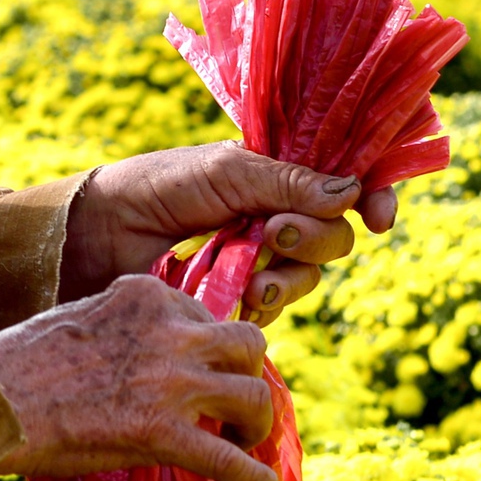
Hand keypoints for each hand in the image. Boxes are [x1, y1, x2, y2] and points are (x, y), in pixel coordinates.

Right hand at [0, 274, 280, 480]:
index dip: (207, 347)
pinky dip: (254, 480)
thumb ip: (121, 325)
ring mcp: (170, 382)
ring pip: (254, 395)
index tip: (199, 371)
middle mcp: (169, 331)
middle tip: (235, 402)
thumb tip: (139, 352)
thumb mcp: (78, 314)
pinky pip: (229, 460)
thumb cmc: (16, 363)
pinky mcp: (161, 435)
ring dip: (257, 422)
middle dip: (249, 373)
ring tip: (246, 442)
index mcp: (145, 294)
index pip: (203, 313)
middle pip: (248, 344)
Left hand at [59, 142, 397, 321]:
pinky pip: (275, 309)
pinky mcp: (236, 302)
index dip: (372, 198)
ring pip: (309, 277)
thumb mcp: (225, 171)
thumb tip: (353, 192)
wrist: (99, 234)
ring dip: (288, 275)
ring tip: (251, 271)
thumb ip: (287, 182)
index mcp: (274, 176)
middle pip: (333, 235)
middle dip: (315, 237)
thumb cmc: (156, 187)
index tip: (381, 216)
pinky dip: (263, 301)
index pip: (342, 185)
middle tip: (275, 234)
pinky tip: (237, 293)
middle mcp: (273, 218)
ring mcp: (257, 262)